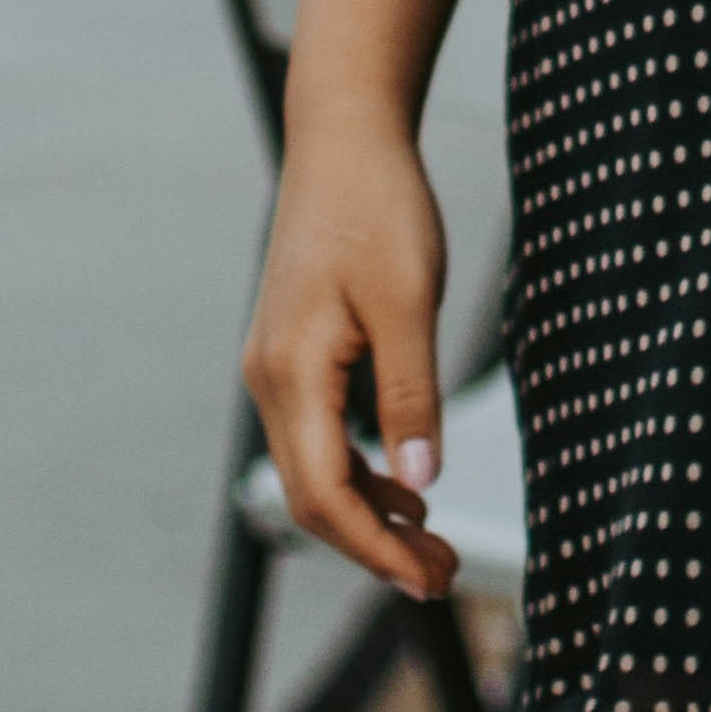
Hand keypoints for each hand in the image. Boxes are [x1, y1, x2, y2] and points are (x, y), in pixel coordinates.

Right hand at [242, 115, 460, 599]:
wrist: (343, 133)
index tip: (428, 578)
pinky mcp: (293, 349)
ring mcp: (276, 364)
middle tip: (440, 573)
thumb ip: (412, 394)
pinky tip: (403, 479)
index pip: (324, 495)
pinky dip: (359, 468)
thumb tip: (422, 483)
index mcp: (293, 373)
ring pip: (315, 465)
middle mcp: (270, 378)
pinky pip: (318, 431)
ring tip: (429, 539)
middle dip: (374, 544)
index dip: (375, 548)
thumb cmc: (377, 204)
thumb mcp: (410, 299)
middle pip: (313, 494)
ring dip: (368, 511)